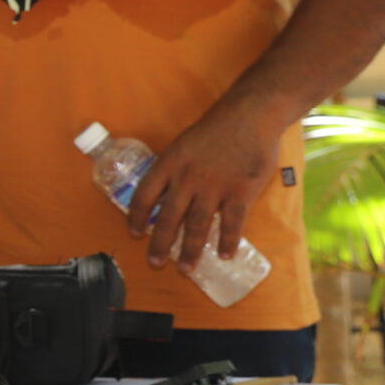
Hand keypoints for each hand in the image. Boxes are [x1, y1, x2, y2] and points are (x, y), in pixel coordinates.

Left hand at [125, 103, 280, 268]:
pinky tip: (224, 255)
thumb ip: (174, 170)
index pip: (144, 196)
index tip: (134, 233)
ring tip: (186, 268)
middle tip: (155, 263)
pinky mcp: (240, 192)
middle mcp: (187, 179)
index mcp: (168, 164)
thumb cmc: (216, 130)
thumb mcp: (183, 145)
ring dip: (190, 249)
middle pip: (168, 218)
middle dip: (160, 244)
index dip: (136, 217)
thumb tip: (163, 196)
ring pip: (197, 225)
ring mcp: (214, 187)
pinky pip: (232, 223)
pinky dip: (227, 241)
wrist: (250, 116)